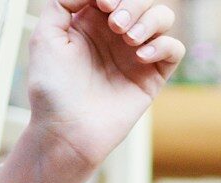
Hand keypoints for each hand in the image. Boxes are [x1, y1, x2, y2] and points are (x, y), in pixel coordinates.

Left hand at [26, 0, 183, 170]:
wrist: (66, 131)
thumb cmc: (52, 89)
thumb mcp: (46, 35)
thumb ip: (64, 1)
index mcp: (92, 19)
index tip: (104, 5)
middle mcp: (116, 34)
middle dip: (132, 3)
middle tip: (116, 26)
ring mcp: (136, 54)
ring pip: (163, 16)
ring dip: (149, 19)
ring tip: (129, 40)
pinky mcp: (151, 76)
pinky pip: (174, 49)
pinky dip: (163, 45)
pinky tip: (141, 57)